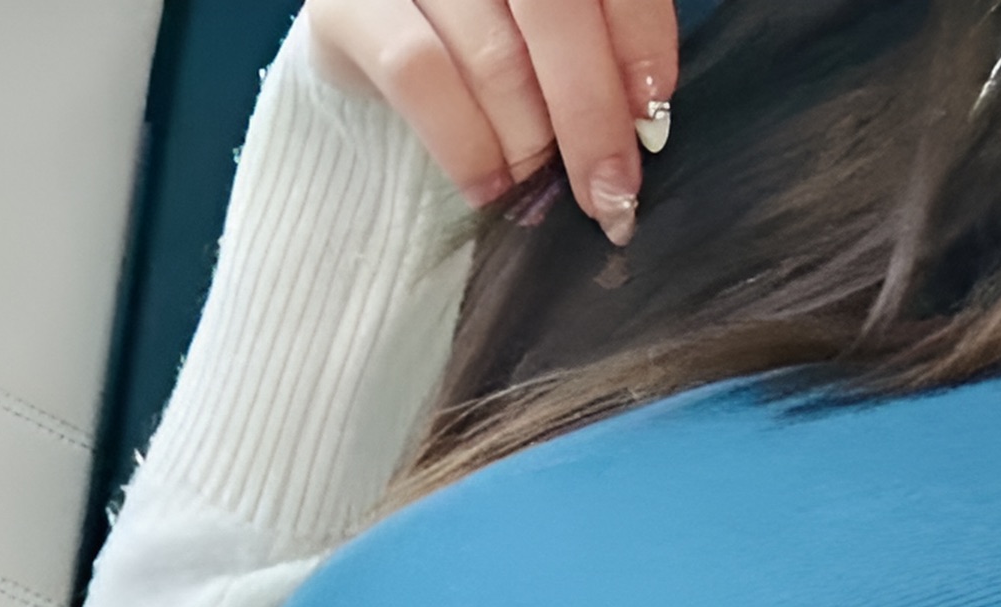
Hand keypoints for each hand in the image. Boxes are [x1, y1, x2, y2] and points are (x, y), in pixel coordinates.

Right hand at [303, 0, 680, 244]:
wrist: (366, 14)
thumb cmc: (478, 19)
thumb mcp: (541, 19)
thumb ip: (593, 41)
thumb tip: (639, 123)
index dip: (640, 43)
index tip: (650, 120)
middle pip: (557, 14)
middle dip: (591, 115)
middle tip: (609, 194)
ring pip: (494, 55)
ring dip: (528, 139)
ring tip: (537, 188)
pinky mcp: (350, 7)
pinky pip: (419, 77)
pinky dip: (464, 143)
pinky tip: (487, 186)